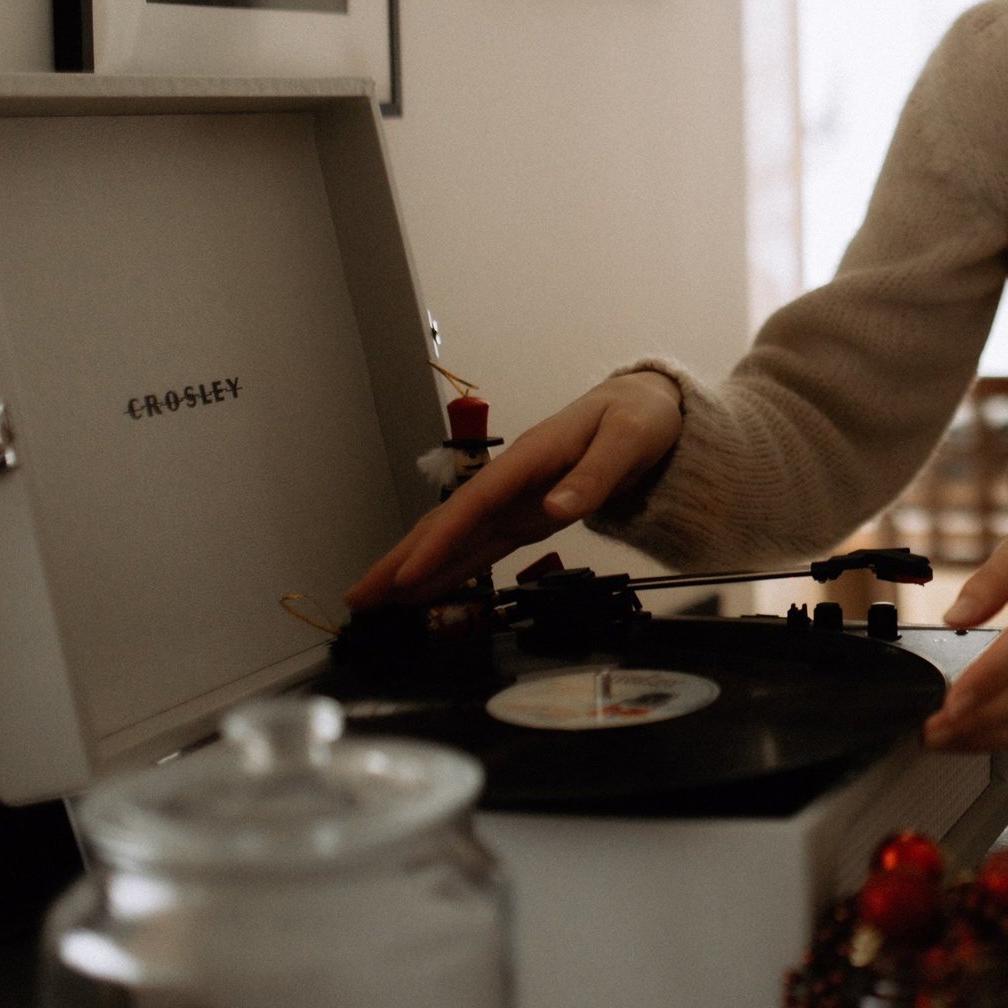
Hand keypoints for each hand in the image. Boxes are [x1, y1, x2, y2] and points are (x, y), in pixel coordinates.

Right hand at [344, 371, 682, 608]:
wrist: (648, 406)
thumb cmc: (637, 416)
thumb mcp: (627, 440)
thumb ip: (595, 475)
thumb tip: (559, 510)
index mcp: (530, 457)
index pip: (473, 504)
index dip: (437, 542)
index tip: (404, 575)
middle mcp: (514, 480)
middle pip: (448, 522)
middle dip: (401, 560)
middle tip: (360, 597)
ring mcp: (517, 499)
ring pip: (456, 537)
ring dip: (416, 568)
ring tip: (376, 601)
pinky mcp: (528, 515)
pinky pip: (482, 545)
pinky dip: (452, 568)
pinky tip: (426, 589)